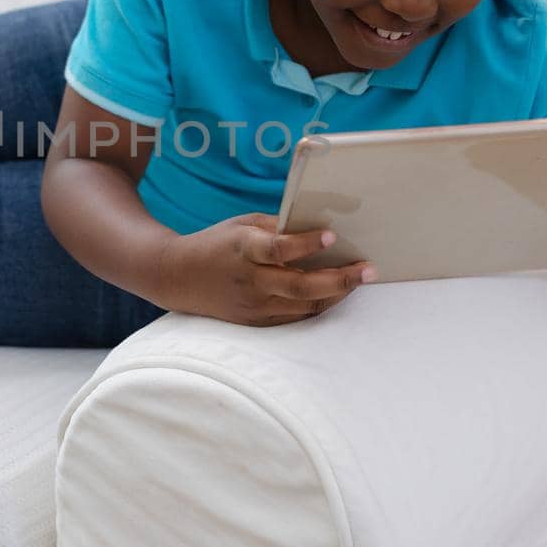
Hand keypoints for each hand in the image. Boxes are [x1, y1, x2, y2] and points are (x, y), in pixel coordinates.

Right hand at [157, 212, 376, 326]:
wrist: (178, 277)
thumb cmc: (217, 243)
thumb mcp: (241, 224)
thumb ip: (276, 227)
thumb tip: (315, 225)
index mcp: (243, 250)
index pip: (278, 249)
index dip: (305, 244)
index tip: (332, 236)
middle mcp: (249, 281)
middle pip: (300, 287)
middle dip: (339, 279)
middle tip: (368, 269)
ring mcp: (253, 306)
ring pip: (304, 306)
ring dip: (337, 294)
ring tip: (361, 279)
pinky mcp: (256, 322)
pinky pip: (296, 317)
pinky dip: (320, 305)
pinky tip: (337, 293)